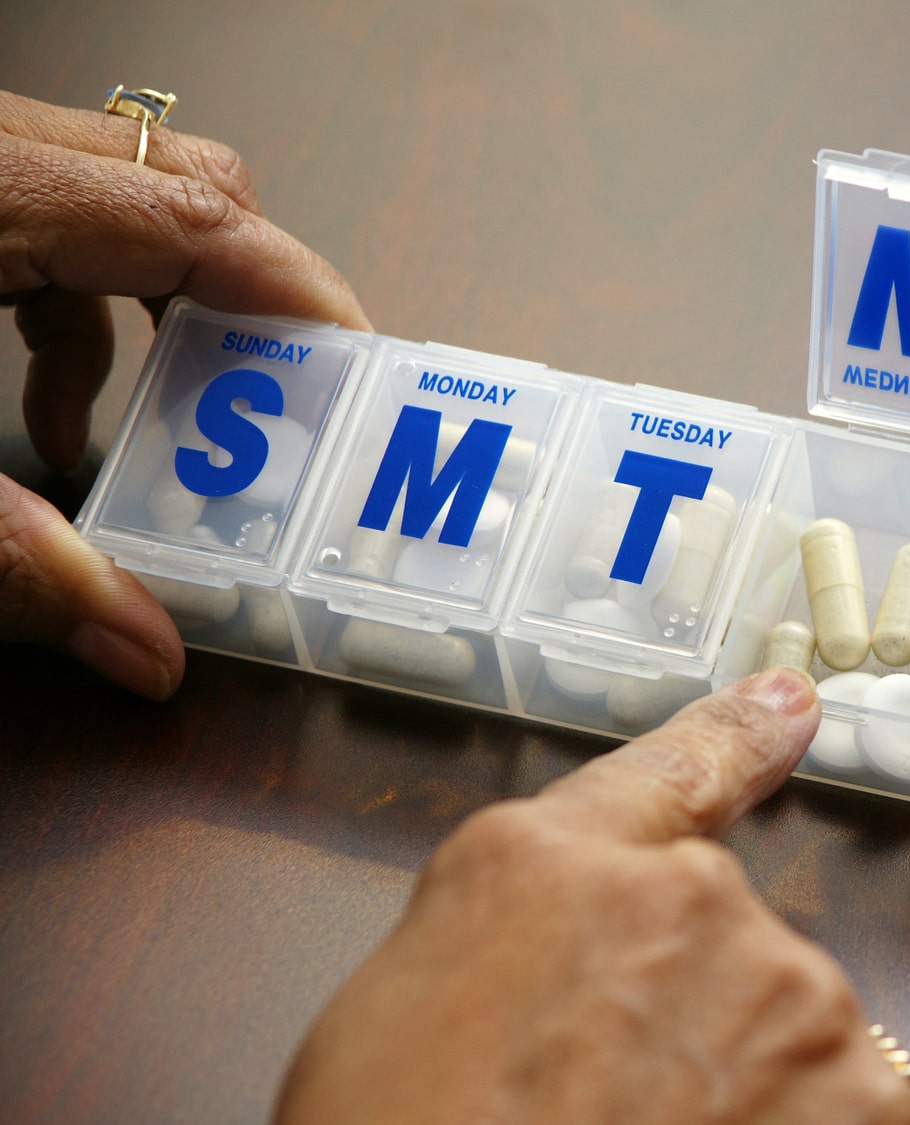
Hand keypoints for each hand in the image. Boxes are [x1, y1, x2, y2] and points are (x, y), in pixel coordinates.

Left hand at [1, 88, 368, 697]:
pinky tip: (55, 411)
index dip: (299, 292)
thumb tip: (143, 654)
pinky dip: (84, 309)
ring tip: (175, 428)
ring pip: (123, 196)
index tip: (362, 374)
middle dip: (251, 302)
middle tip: (281, 411)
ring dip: (168, 311)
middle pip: (184, 188)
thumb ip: (8, 559)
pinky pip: (52, 218)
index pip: (196, 214)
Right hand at [275, 668, 909, 1124]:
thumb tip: (562, 953)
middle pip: (717, 937)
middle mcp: (681, 894)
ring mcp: (781, 985)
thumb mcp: (399, 1015)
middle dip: (685, 1011)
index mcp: (546, 864)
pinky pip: (846, 1100)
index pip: (665, 770)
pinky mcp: (858, 1087)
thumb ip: (510, 933)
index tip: (791, 704)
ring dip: (745, 1081)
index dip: (737, 734)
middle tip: (607, 1106)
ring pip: (784, 1023)